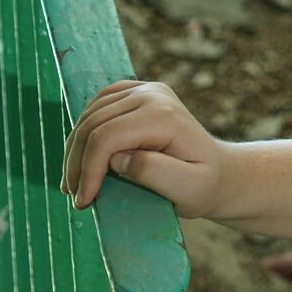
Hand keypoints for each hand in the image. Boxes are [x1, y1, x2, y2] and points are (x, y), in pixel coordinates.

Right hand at [60, 80, 227, 217]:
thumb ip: (155, 173)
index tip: (84, 200)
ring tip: (75, 184)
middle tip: (75, 197)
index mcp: (164, 116)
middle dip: (77, 164)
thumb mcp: (188, 188)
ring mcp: (144, 90)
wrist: (217, 171)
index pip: (107, 137)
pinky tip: (83, 158)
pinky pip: (96, 107)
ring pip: (89, 115)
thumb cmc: (202, 185)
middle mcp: (153, 95)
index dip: (89, 169)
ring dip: (75, 150)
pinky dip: (83, 133)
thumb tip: (119, 158)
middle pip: (93, 125)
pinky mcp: (136, 92)